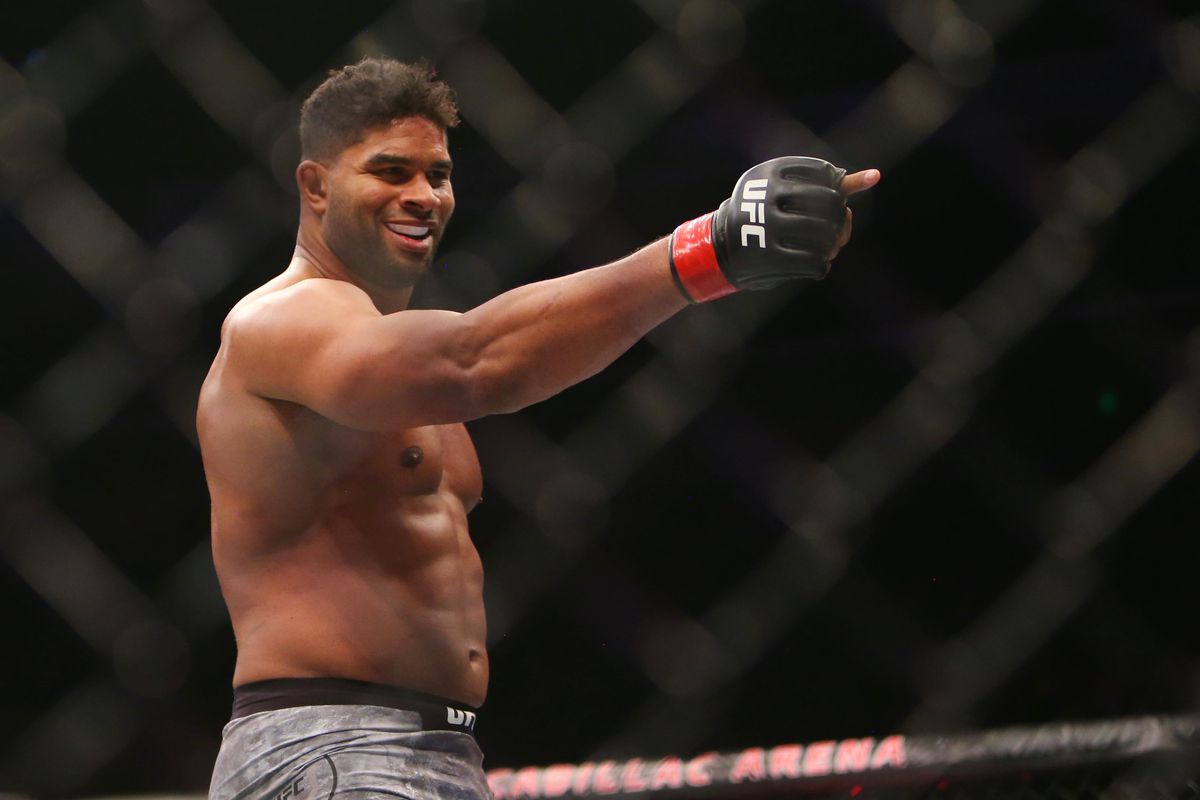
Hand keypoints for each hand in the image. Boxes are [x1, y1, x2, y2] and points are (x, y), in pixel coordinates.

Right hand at [669, 158, 879, 302]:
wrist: (720, 248)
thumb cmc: (763, 215)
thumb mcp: (786, 191)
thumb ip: (827, 186)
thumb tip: (874, 176)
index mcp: (770, 171)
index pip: (826, 174)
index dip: (838, 192)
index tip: (832, 203)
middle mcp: (766, 195)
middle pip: (830, 204)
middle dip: (839, 218)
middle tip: (836, 229)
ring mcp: (766, 226)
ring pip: (824, 234)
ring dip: (833, 243)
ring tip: (827, 248)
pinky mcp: (768, 256)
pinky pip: (815, 261)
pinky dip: (822, 265)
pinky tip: (817, 265)